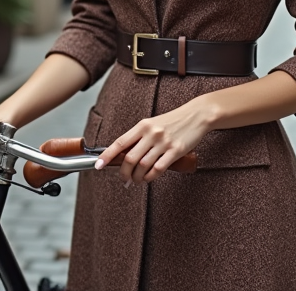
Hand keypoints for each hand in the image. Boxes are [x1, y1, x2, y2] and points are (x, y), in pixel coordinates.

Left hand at [94, 102, 213, 184]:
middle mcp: (151, 134)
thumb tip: (123, 154)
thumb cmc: (173, 121)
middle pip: (130, 158)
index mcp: (143, 125)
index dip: (107, 155)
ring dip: (137, 177)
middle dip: (124, 172)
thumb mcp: (152, 124)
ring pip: (143, 166)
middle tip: (124, 178)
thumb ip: (139, 137)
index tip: (98, 165)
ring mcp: (164, 143)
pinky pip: (158, 169)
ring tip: (136, 180)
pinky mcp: (176, 151)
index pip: (120, 142)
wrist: (196, 115)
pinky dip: (150, 177)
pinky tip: (148, 178)